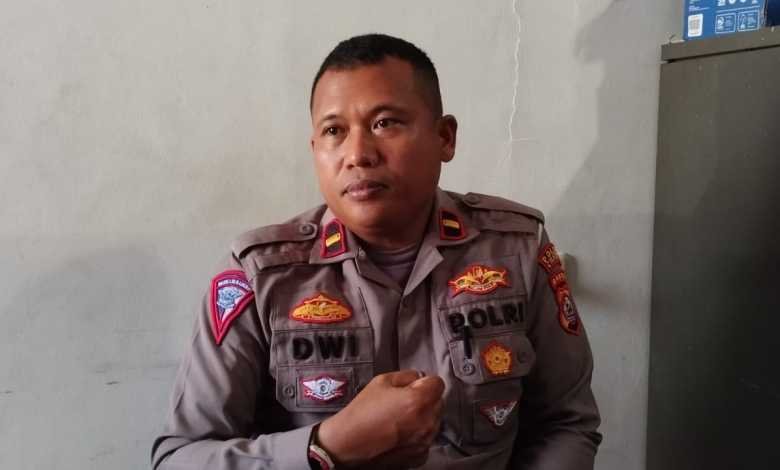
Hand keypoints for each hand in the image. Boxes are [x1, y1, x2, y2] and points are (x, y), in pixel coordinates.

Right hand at [316, 370, 444, 467]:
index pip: (438, 383)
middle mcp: (427, 421)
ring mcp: (425, 440)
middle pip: (438, 402)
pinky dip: (418, 434)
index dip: (425, 382)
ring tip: (399, 418)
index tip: (414, 386)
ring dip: (423, 417)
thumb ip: (407, 376)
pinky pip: (426, 438)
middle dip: (425, 399)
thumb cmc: (363, 412)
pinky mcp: (420, 454)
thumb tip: (419, 378)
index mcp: (419, 400)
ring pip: (434, 420)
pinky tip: (400, 432)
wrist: (348, 442)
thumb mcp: (382, 381)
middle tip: (403, 401)